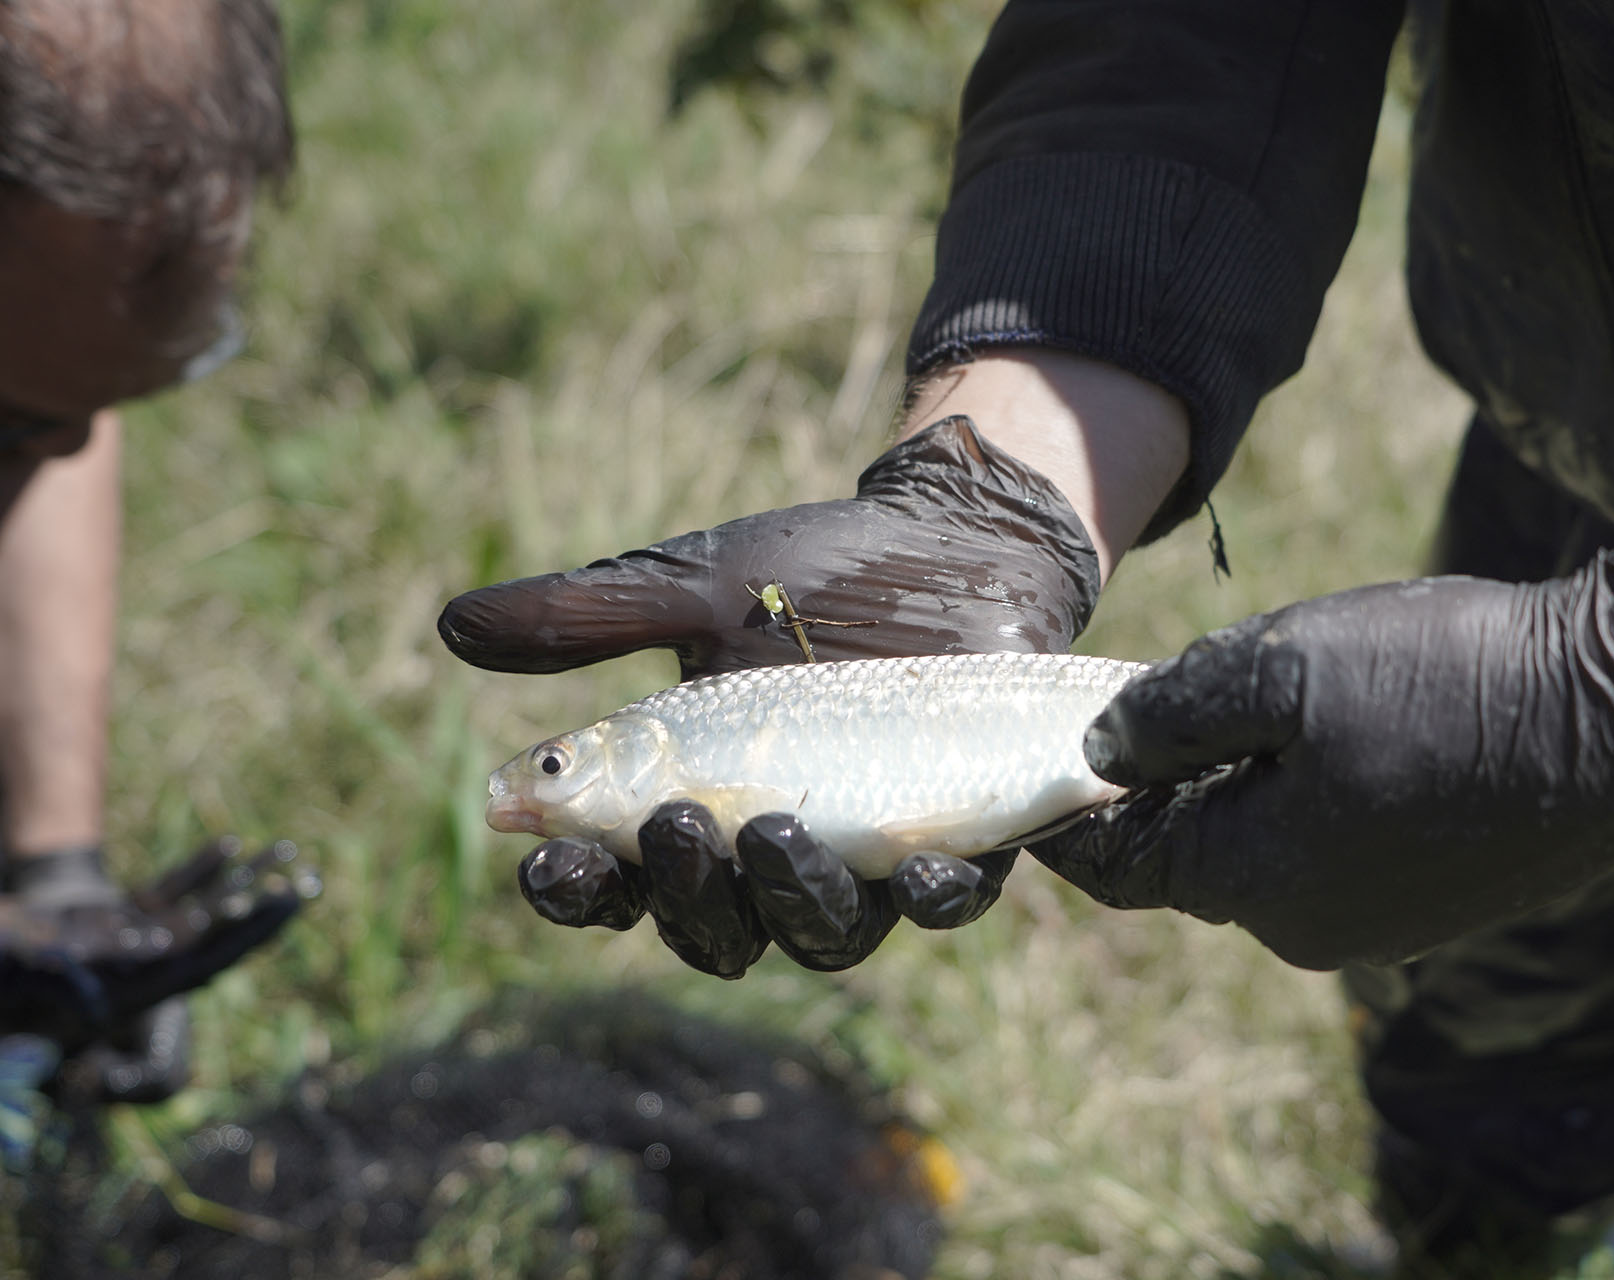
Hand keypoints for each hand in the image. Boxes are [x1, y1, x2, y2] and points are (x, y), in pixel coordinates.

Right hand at [0, 839, 314, 1100]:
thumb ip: (60, 987)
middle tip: (308, 885)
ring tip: (283, 854)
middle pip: (216, 939)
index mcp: (131, 991)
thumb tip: (102, 1000)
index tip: (288, 908)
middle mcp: (141, 969)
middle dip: (260, 914)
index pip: (206, 964)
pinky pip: (171, 893)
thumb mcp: (24, 975)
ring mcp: (132, 944)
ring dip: (240, 886)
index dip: (248, 937)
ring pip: (200, 913)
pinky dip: (199, 870)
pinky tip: (230, 845)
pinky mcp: (117, 920)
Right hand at [440, 417, 1097, 969]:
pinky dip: (929, 894)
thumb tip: (452, 628)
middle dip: (685, 893)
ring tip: (770, 829)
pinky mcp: (963, 838)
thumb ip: (589, 618)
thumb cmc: (817, 570)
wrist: (952, 537)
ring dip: (790, 899)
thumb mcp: (696, 585)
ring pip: (822, 933)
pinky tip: (914, 868)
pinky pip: (947, 900)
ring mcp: (870, 855)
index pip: (618, 881)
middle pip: (714, 928)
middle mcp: (775, 853)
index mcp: (695, 803)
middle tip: (672, 828)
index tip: (546, 860)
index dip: (578, 889)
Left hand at [1028, 540, 1613, 969]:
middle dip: (1161, 785)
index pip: (1117, 867)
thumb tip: (1098, 754)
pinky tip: (1346, 730)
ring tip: (1269, 698)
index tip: (1035, 767)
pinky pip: (1331, 853)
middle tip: (1155, 698)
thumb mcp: (1282, 667)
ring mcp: (1376, 923)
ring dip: (1241, 786)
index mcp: (1252, 879)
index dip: (1068, 814)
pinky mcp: (1430, 901)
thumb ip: (1169, 714)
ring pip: (1263, 851)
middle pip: (1189, 858)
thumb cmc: (1447, 682)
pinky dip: (1308, 800)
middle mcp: (1305, 927)